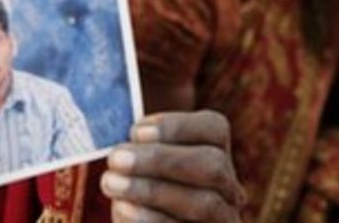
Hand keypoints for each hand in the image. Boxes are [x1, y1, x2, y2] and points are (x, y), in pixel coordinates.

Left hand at [101, 111, 244, 222]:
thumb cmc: (138, 185)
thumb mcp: (138, 159)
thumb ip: (136, 143)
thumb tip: (117, 128)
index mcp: (215, 151)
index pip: (214, 128)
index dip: (177, 126)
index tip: (135, 130)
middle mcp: (228, 183)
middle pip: (212, 165)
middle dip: (161, 160)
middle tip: (116, 158)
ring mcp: (224, 217)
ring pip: (204, 203)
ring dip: (152, 191)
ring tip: (110, 183)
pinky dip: (152, 220)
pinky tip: (122, 210)